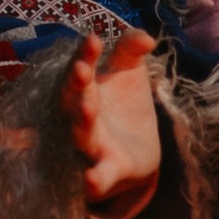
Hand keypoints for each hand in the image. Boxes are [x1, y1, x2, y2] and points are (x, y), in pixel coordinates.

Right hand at [62, 32, 161, 215]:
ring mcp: (92, 145)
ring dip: (82, 123)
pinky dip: (94, 180)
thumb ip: (131, 49)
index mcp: (84, 88)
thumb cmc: (126, 103)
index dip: (85, 55)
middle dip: (76, 86)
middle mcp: (79, 116)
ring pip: (81, 135)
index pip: (80, 68)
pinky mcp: (110, 171)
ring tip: (87, 108)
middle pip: (72, 100)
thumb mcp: (130, 71)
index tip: (94, 40)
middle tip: (81, 70)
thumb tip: (146, 36)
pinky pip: (99, 177)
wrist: (140, 148)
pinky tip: (91, 182)